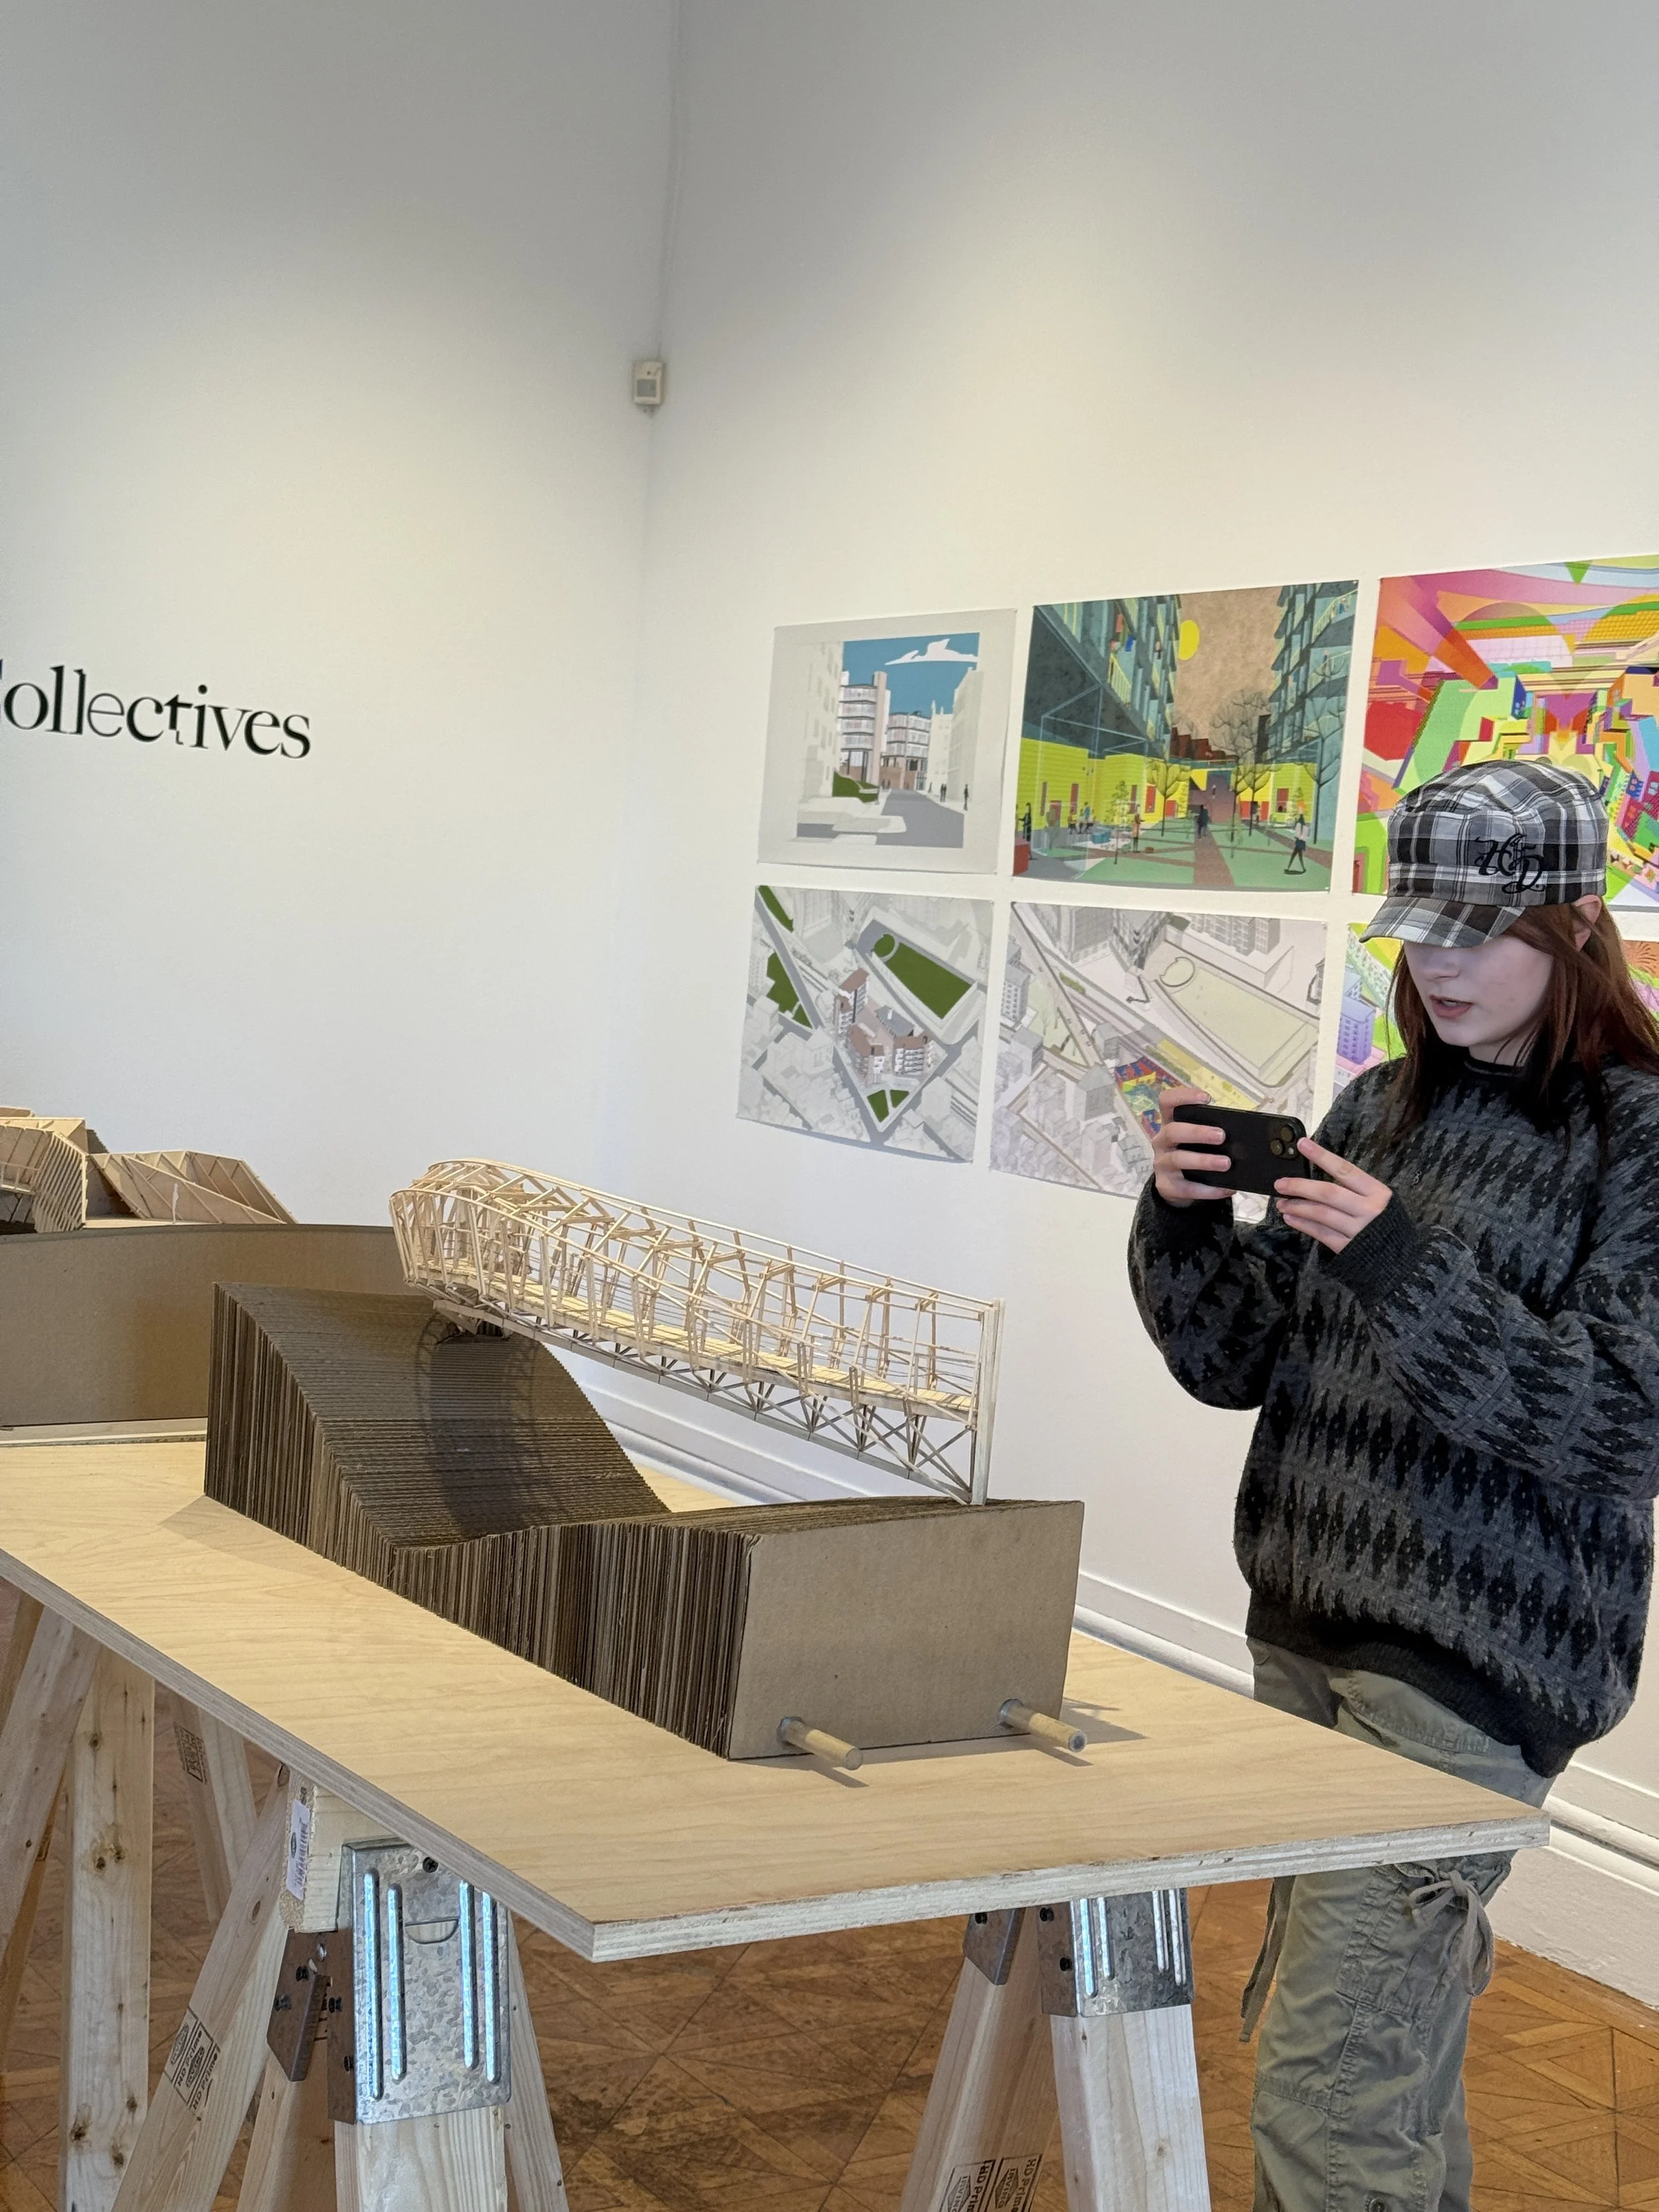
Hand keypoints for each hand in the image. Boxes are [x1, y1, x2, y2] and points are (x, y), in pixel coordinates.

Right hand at [1150, 1085, 1230, 1207]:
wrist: (1176, 1187)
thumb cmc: (1192, 1153)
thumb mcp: (1196, 1140)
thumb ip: (1211, 1131)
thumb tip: (1244, 1134)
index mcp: (1170, 1123)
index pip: (1167, 1101)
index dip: (1183, 1096)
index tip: (1206, 1098)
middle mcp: (1162, 1141)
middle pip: (1173, 1131)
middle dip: (1197, 1132)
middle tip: (1222, 1136)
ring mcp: (1162, 1164)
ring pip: (1178, 1159)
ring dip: (1204, 1160)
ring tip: (1226, 1163)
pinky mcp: (1167, 1186)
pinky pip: (1188, 1188)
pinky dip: (1209, 1189)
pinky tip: (1228, 1188)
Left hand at [1275, 1137, 1390, 1253]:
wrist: (1402, 1262)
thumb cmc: (1389, 1226)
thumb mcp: (1382, 1202)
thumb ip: (1357, 1190)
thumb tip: (1322, 1175)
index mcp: (1377, 1193)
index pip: (1345, 1170)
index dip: (1322, 1156)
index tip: (1302, 1144)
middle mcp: (1368, 1210)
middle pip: (1328, 1193)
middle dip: (1301, 1186)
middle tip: (1280, 1184)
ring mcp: (1358, 1230)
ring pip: (1321, 1214)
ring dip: (1298, 1206)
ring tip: (1281, 1203)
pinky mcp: (1348, 1249)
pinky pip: (1321, 1233)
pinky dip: (1303, 1225)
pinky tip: (1291, 1218)